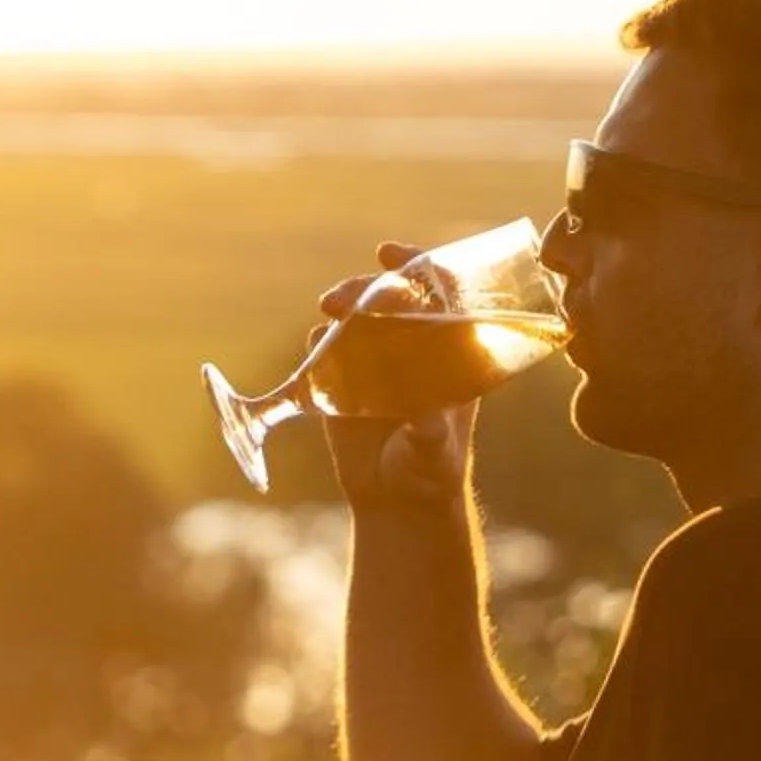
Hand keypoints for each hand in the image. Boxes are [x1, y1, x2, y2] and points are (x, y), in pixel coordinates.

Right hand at [318, 240, 475, 511]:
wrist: (397, 506)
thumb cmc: (431, 473)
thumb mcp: (437, 450)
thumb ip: (432, 429)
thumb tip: (424, 413)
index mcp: (445, 353)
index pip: (436, 292)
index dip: (415, 264)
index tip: (388, 254)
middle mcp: (408, 349)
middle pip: (385, 297)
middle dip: (363, 288)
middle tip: (342, 299)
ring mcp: (372, 364)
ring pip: (353, 319)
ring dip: (339, 309)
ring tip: (328, 314)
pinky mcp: (340, 386)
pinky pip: (323, 354)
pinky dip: (316, 348)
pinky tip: (316, 358)